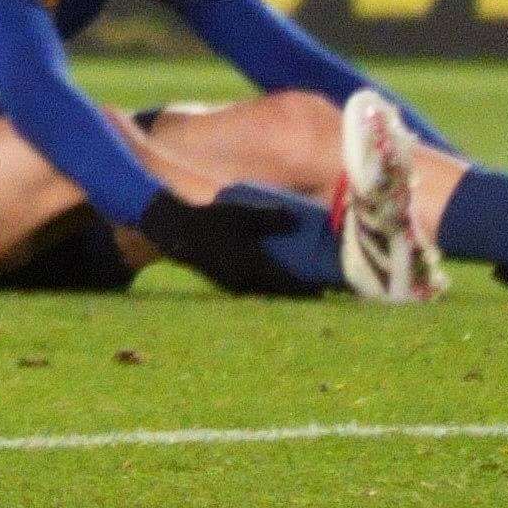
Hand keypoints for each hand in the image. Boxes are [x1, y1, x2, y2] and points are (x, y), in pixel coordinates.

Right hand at [132, 182, 309, 295]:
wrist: (173, 232)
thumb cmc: (209, 220)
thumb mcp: (242, 215)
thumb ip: (271, 219)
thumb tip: (298, 219)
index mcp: (255, 270)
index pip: (294, 286)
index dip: (315, 288)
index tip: (334, 286)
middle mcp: (247, 283)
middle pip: (284, 292)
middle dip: (302, 289)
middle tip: (323, 284)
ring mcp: (234, 285)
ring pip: (269, 291)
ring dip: (285, 287)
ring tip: (301, 280)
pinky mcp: (225, 282)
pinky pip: (255, 287)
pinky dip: (269, 283)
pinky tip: (272, 273)